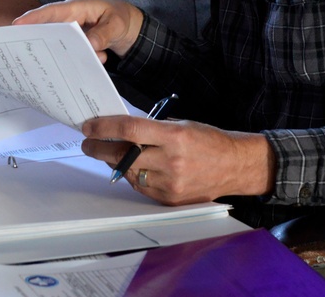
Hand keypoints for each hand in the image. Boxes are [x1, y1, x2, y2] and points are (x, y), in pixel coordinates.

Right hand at [13, 0, 142, 60]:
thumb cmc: (121, 18)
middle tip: (28, 53)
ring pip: (60, 43)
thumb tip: (88, 45)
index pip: (51, 11)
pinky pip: (71, 51)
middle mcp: (70, 18)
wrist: (132, 27)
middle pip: (48, 28)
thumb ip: (102, 34)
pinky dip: (81, 58)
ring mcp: (72, 30)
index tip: (17, 24)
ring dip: (68, 54)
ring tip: (75, 62)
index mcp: (77, 7)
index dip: (33, 17)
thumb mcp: (116, 24)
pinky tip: (96, 61)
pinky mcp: (77, 41)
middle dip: (39, 40)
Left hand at [81, 115, 275, 204]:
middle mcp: (171, 161)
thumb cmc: (208, 140)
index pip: (131, 129)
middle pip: (123, 155)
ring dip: (116, 162)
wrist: (235, 166)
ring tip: (112, 153)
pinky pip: (140, 187)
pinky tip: (133, 167)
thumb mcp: (180, 125)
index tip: (89, 127)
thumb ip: (151, 128)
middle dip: (100, 148)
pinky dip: (132, 176)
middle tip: (89, 142)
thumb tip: (120, 129)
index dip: (105, 127)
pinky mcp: (170, 199)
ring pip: (128, 173)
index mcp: (174, 136)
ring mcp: (170, 183)